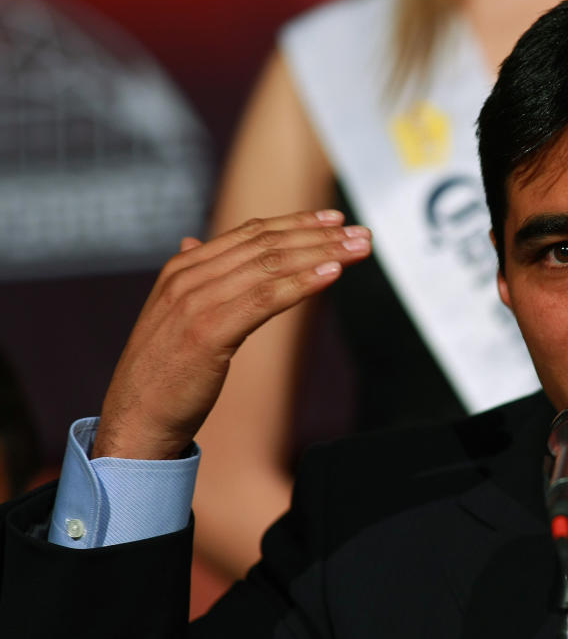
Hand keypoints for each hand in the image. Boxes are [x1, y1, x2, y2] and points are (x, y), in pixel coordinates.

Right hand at [94, 210, 370, 459]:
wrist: (136, 419)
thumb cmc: (164, 373)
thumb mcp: (175, 315)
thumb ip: (194, 279)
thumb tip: (195, 242)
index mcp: (183, 269)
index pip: (249, 233)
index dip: (296, 223)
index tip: (335, 220)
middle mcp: (189, 277)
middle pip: (266, 244)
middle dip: (319, 236)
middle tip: (360, 233)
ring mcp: (196, 302)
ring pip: (270, 266)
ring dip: (322, 254)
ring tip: (359, 249)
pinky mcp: (209, 332)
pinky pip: (265, 299)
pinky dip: (302, 283)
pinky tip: (333, 274)